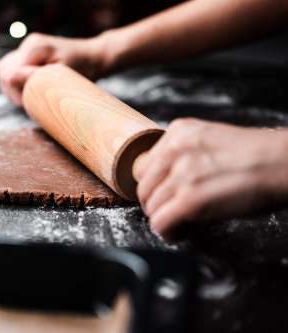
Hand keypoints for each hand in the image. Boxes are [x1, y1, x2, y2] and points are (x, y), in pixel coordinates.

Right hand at [0, 33, 105, 105]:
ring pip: (3, 70)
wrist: (94, 57)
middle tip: (27, 102)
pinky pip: (11, 69)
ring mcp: (28, 48)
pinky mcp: (29, 55)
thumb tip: (10, 78)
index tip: (26, 104)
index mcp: (35, 47)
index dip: (14, 92)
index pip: (9, 73)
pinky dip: (14, 82)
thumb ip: (37, 76)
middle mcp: (28, 44)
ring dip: (10, 87)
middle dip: (10, 91)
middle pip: (2, 71)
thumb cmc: (83, 66)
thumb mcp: (61, 73)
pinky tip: (27, 91)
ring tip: (27, 97)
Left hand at [136, 118, 287, 237]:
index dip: (154, 185)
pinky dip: (167, 232)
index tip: (163, 195)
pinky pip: (160, 222)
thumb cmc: (257, 157)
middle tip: (171, 212)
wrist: (284, 163)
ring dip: (163, 219)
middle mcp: (175, 149)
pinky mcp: (190, 199)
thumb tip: (165, 180)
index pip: (144, 165)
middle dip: (155, 204)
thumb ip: (184, 154)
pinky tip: (180, 233)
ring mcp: (181, 174)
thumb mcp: (210, 141)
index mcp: (178, 132)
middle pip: (143, 187)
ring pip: (151, 207)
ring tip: (180, 223)